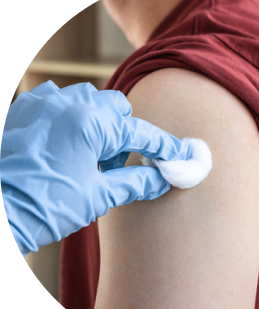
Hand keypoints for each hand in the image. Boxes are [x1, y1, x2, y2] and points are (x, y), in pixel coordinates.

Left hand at [0, 81, 190, 256]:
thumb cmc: (43, 208)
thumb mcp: (98, 197)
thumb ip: (136, 183)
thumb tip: (162, 180)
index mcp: (89, 123)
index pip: (141, 133)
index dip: (165, 146)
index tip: (182, 154)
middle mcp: (67, 103)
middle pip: (117, 108)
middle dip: (126, 133)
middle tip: (118, 164)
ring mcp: (43, 102)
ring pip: (90, 101)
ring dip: (101, 125)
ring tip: (90, 158)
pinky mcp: (26, 109)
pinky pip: (61, 102)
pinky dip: (74, 119)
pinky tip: (67, 145)